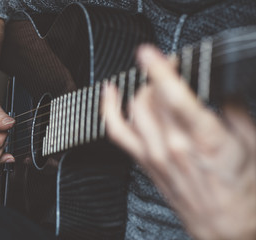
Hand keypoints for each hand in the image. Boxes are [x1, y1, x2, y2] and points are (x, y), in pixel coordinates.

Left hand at [102, 45, 255, 239]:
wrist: (225, 226)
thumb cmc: (242, 191)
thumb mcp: (253, 145)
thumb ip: (234, 111)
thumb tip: (221, 89)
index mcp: (205, 139)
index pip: (175, 97)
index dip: (159, 70)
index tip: (149, 52)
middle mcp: (173, 146)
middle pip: (152, 98)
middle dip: (158, 74)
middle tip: (171, 65)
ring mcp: (154, 155)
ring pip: (134, 109)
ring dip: (141, 88)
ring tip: (151, 78)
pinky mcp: (144, 161)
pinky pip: (117, 132)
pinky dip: (109, 110)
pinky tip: (109, 94)